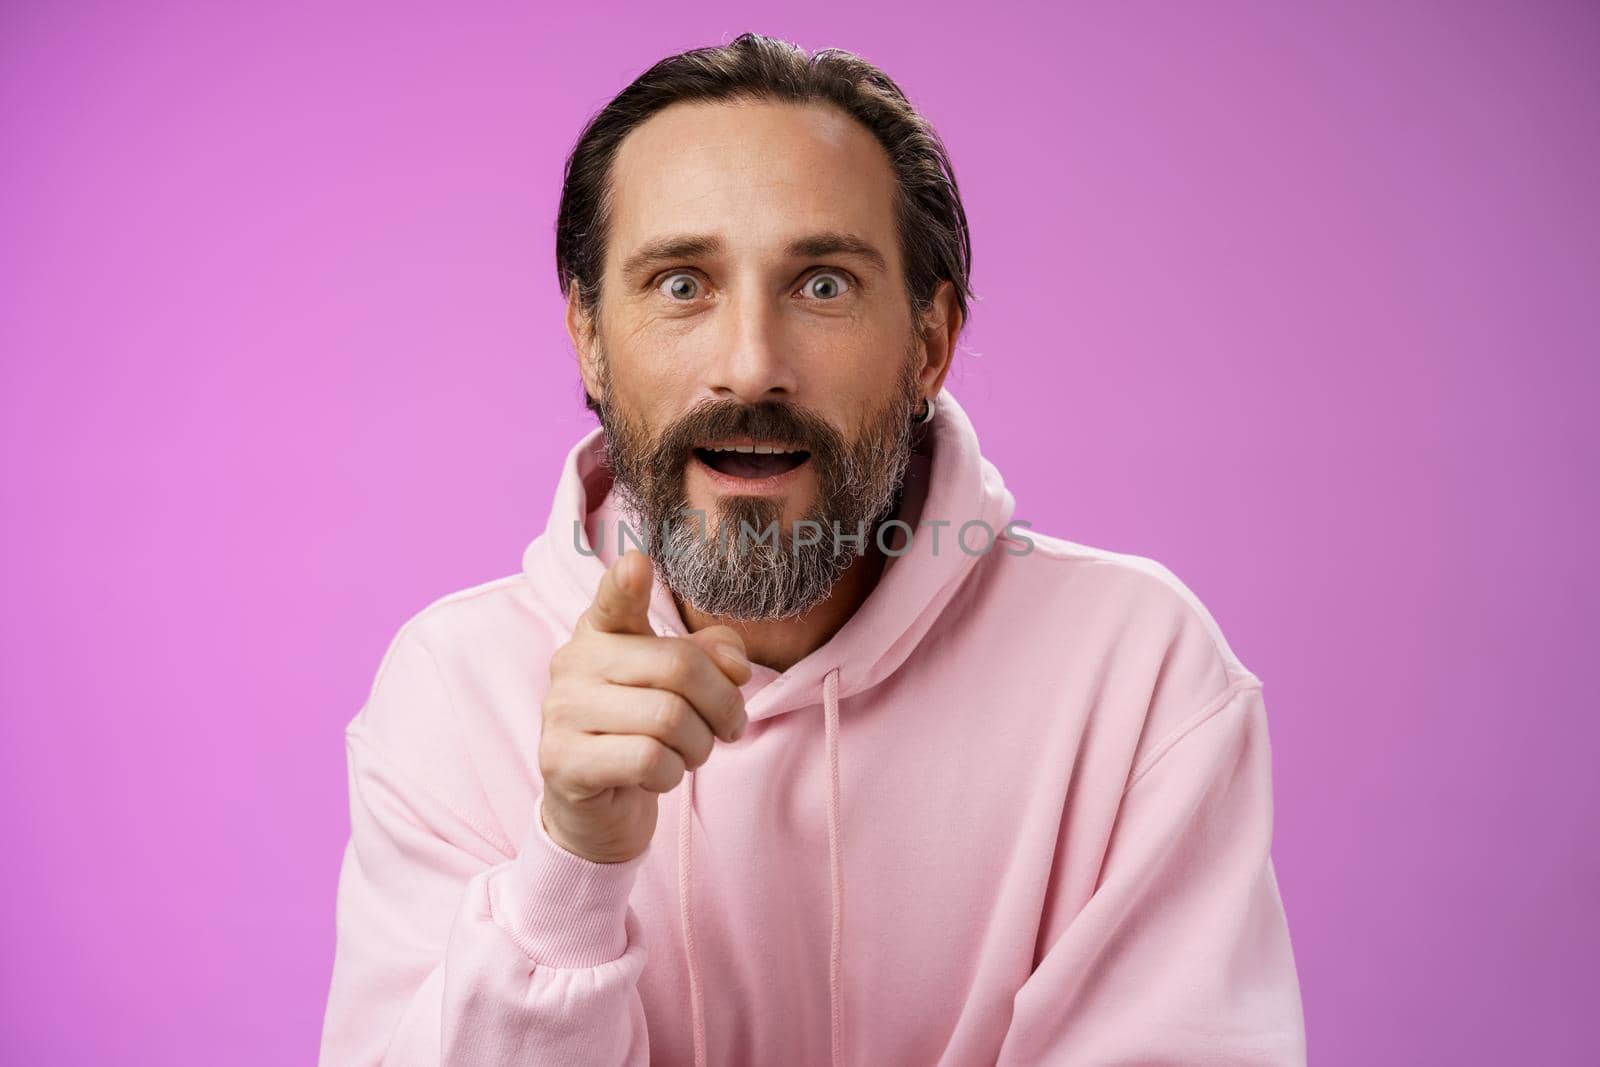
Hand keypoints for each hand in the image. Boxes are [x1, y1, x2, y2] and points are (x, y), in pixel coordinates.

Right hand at [538, 550, 751, 863]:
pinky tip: (657, 776)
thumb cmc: (645, 733)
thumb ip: (713, 658)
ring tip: (686, 754)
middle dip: (723, 704)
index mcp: (602, 631)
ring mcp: (562, 710)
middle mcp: (573, 661)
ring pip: (670, 718)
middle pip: (679, 667)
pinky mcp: (562, 760)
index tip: (637, 564)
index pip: (615, 599)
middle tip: (727, 728)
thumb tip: (734, 662)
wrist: (599, 808)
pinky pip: (648, 759)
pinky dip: (671, 774)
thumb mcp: (684, 688)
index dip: (626, 582)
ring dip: (699, 746)